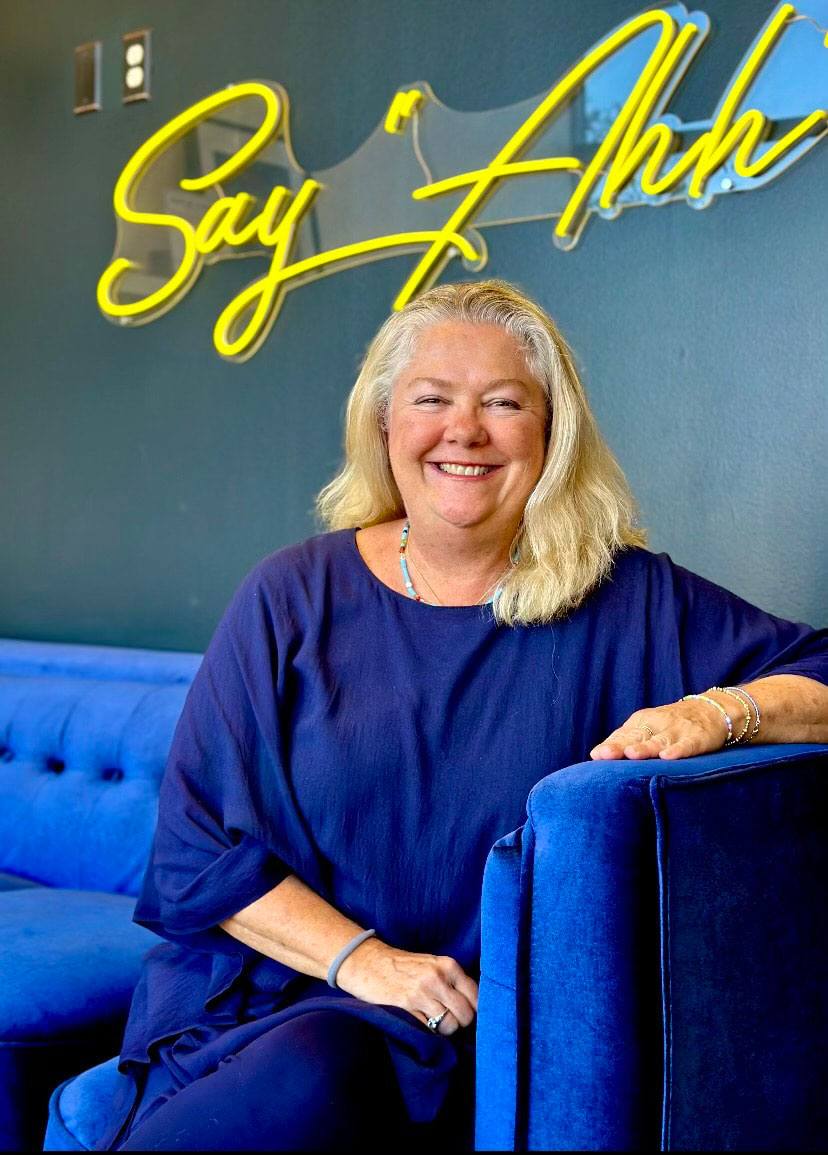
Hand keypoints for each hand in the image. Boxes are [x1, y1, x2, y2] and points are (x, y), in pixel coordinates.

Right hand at [334, 938, 477, 1036]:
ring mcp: (421, 993)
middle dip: (460, 1023)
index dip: (474, 1010)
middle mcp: (437, 978)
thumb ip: (451, 981)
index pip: (476, 996)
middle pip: (466, 1015)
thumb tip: (472, 1006)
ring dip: (444, 1031)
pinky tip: (420, 1024)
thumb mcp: (431, 964)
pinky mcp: (406, 1007)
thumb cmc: (402, 965)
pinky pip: (428, 1030)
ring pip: (449, 1026)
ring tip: (433, 1023)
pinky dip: (428, 1032)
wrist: (368, 962)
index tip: (466, 1015)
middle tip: (449, 1022)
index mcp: (448, 966)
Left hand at [589, 693, 746, 760]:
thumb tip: (596, 754)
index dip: (610, 745)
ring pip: (659, 741)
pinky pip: (687, 745)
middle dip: (620, 746)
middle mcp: (657, 724)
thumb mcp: (648, 728)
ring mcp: (677, 730)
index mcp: (642, 722)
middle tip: (605, 755)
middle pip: (636, 737)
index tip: (596, 755)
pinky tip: (668, 757)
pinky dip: (678, 750)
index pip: (623, 735)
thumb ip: (626, 740)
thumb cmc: (672, 724)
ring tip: (632, 754)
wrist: (712, 709)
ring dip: (645, 748)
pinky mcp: (697, 737)